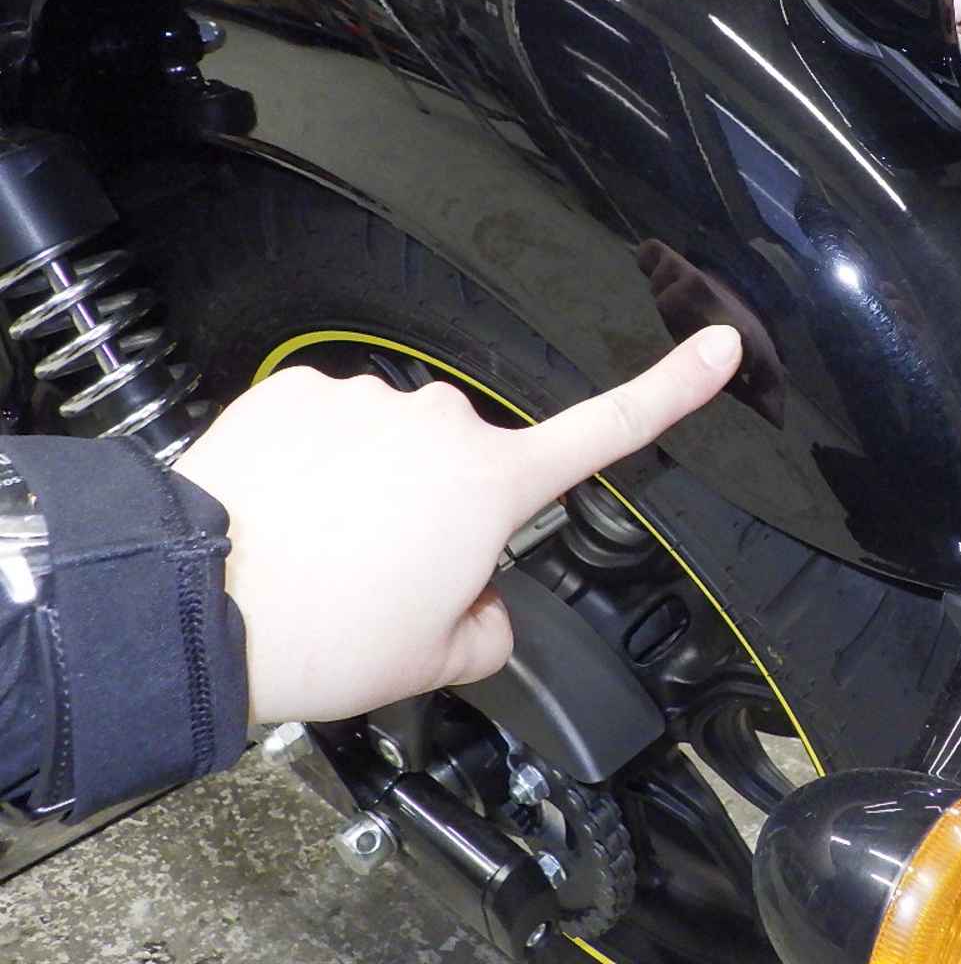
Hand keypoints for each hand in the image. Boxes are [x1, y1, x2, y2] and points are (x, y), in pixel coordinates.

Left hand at [173, 326, 742, 724]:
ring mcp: (368, 400)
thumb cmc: (323, 635)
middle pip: (471, 460)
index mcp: (492, 485)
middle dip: (447, 503)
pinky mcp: (301, 390)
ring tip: (325, 547)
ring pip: (396, 442)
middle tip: (388, 572)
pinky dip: (318, 462)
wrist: (196, 605)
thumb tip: (487, 606)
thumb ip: (490, 629)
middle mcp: (441, 424)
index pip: (608, 430)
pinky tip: (288, 510)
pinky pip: (331, 423)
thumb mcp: (436, 661)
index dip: (674, 389)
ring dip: (376, 483)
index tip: (719, 346)